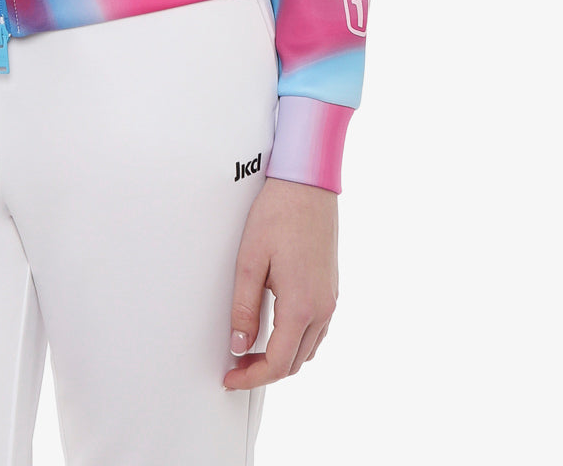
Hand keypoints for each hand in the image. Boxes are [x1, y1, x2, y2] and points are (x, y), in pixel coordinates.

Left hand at [222, 176, 337, 388]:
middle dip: (265, 371)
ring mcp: (330, 299)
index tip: (231, 378)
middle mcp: (321, 308)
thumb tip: (239, 345)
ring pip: (308, 349)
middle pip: (295, 362)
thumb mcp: (250, 261)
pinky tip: (277, 331)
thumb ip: (244, 308)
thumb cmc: (279, 214)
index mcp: (301, 306)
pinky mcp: (331, 289)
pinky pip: (317, 330)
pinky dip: (297, 341)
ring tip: (252, 351)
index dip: (252, 378)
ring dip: (282, 358)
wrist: (308, 184)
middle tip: (236, 366)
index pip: (278, 363)